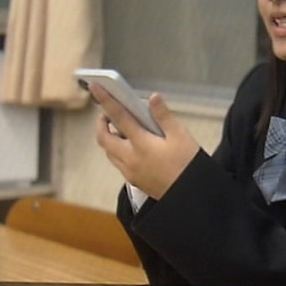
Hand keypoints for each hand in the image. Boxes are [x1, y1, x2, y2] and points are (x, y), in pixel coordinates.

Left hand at [91, 84, 199, 199]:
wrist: (190, 197)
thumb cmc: (188, 165)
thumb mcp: (181, 136)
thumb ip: (164, 116)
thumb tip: (152, 98)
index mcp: (141, 143)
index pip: (118, 117)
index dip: (105, 100)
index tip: (95, 87)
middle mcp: (130, 158)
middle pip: (104, 138)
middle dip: (101, 124)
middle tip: (108, 114)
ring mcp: (130, 172)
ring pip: (109, 153)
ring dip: (109, 139)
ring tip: (121, 130)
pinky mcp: (135, 181)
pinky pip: (118, 163)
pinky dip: (118, 152)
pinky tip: (133, 149)